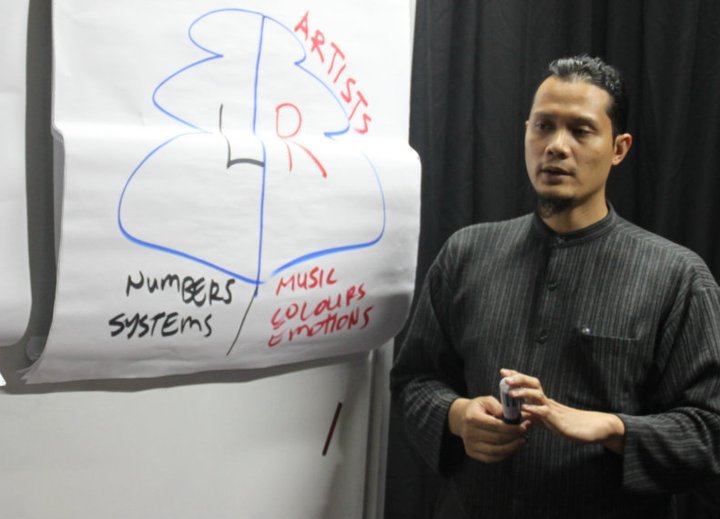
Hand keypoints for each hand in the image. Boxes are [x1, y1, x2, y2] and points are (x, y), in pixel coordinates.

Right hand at [447, 395, 530, 462]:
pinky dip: (505, 455)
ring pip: (496, 452)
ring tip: (522, 440)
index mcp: (472, 418)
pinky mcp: (472, 453)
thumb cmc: (477, 408)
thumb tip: (510, 414)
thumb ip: (497, 405)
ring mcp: (470, 445)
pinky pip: (491, 458)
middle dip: (515, 437)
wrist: (461, 418)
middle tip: (526, 431)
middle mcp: (469, 433)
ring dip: (512, 448)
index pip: (496, 426)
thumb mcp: (485, 400)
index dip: (512, 428)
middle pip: (497, 439)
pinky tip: (513, 448)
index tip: (524, 426)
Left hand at [500, 369, 624, 453]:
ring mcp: (554, 409)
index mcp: (544, 401)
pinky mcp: (559, 420)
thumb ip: (536, 417)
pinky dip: (534, 410)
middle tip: (504, 376)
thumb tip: (522, 415)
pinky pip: (545, 412)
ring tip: (511, 391)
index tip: (503, 371)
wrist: (594, 428)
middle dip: (518, 378)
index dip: (517, 377)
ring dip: (523, 392)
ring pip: (537, 395)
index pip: (529, 384)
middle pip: (532, 384)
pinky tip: (525, 409)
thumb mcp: (548, 421)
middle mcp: (548, 402)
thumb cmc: (571, 424)